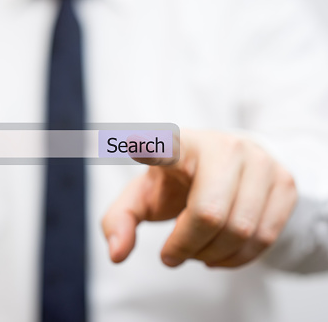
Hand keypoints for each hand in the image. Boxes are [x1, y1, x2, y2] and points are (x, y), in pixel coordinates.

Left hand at [102, 129, 297, 267]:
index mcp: (181, 145)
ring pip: (241, 230)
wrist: (228, 170)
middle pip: (209, 214)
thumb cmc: (176, 184)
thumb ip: (119, 222)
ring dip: (212, 255)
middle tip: (172, 254)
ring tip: (196, 250)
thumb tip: (117, 255)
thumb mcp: (141, 197)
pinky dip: (238, 257)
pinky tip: (220, 252)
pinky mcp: (285, 182)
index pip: (167, 146)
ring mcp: (260, 162)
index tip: (133, 144)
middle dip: (186, 246)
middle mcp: (224, 147)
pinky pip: (265, 238)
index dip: (153, 147)